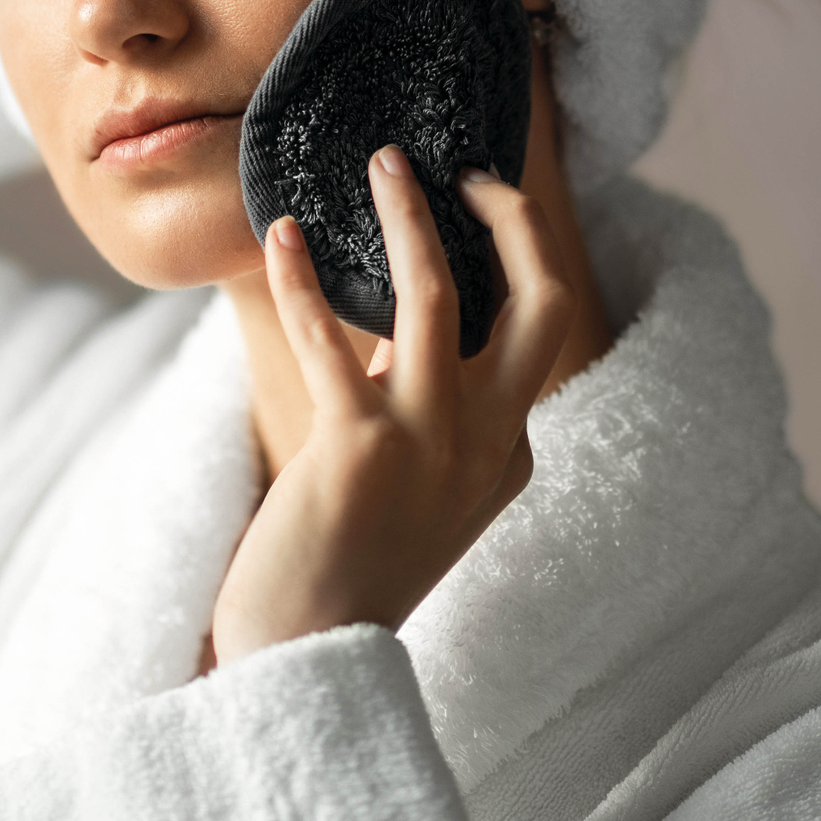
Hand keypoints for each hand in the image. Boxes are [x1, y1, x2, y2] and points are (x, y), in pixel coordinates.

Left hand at [211, 146, 572, 664]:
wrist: (304, 657)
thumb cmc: (347, 559)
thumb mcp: (410, 474)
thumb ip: (418, 398)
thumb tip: (396, 314)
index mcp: (508, 450)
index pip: (539, 328)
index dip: (514, 252)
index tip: (473, 201)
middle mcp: (489, 442)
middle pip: (543, 301)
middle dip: (513, 220)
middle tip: (463, 169)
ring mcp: (431, 445)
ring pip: (437, 295)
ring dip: (406, 216)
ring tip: (378, 163)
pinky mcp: (359, 450)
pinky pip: (328, 337)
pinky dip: (298, 278)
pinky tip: (277, 238)